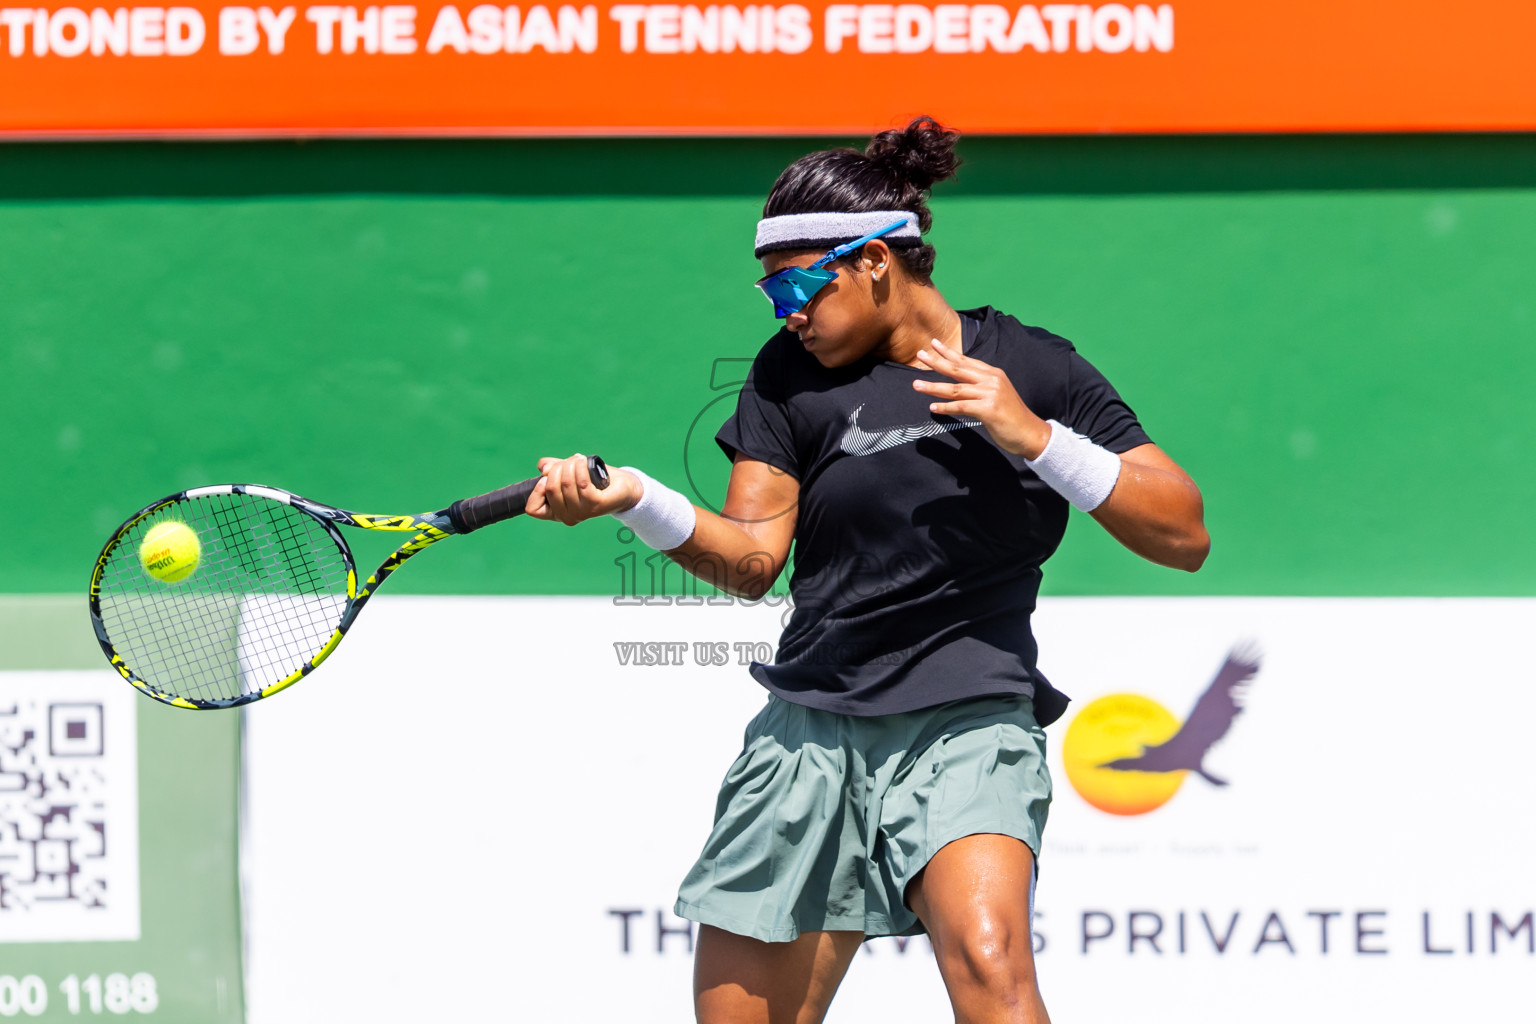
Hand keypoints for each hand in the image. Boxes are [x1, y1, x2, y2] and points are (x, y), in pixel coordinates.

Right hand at [526, 454, 641, 525]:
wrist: (623, 487)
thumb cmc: (594, 480)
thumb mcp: (569, 473)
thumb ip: (553, 469)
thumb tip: (543, 467)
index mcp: (556, 513)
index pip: (532, 509)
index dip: (536, 489)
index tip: (547, 477)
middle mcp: (567, 517)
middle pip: (550, 487)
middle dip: (558, 468)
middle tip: (570, 462)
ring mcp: (581, 513)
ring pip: (565, 482)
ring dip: (571, 464)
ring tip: (580, 461)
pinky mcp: (595, 505)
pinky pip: (581, 482)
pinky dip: (581, 467)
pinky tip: (585, 462)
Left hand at [912, 338, 1051, 458]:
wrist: (1031, 433)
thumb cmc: (1012, 417)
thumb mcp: (997, 395)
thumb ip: (981, 387)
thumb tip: (961, 385)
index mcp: (993, 374)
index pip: (966, 361)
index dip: (949, 352)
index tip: (933, 344)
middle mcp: (991, 380)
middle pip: (958, 369)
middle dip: (936, 362)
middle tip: (920, 355)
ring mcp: (990, 394)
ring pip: (956, 389)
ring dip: (933, 387)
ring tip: (916, 385)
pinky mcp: (989, 409)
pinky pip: (961, 407)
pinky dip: (946, 408)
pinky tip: (933, 408)